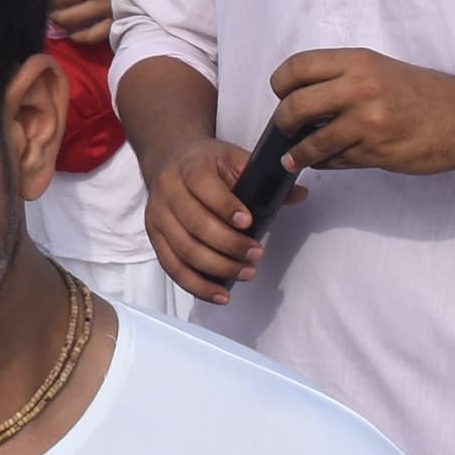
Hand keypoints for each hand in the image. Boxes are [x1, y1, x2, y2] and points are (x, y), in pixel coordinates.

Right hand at [141, 133, 291, 304]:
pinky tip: (221, 294)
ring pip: (184, 249)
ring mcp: (157, 215)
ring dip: (217, 267)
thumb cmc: (208, 164)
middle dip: (228, 244)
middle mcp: (167, 189)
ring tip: (246, 273)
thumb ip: (263, 177)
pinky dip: (197, 285)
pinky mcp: (154, 237)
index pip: (201, 184)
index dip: (225, 205)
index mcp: (189, 165)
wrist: (170, 160)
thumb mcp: (234, 159)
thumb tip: (300, 195)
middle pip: (194, 223)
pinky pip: (173, 268)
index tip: (248, 222)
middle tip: (257, 254)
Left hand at [266, 48, 454, 179]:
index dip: (281, 84)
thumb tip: (301, 98)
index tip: (281, 95)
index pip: (297, 66)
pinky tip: (325, 161)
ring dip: (298, 152)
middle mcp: (360, 88)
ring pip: (313, 141)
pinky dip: (325, 163)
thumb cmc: (422, 93)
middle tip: (284, 129)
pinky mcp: (378, 152)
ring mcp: (369, 122)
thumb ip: (341, 79)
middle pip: (296, 105)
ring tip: (293, 157)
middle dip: (282, 122)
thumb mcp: (380, 70)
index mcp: (357, 62)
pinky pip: (337, 160)